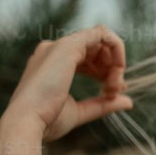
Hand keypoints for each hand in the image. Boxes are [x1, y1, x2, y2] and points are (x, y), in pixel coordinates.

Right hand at [0, 26, 132, 142]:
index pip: (87, 58)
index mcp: (52, 64)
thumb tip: (128, 101)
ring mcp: (60, 45)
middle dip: (112, 69)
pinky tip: (118, 67)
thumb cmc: (47, 120)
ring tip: (113, 88)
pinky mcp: (69, 45)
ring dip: (115, 63)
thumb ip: (102, 104)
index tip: (111, 94)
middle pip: (96, 49)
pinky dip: (117, 47)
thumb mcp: (80, 112)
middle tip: (114, 92)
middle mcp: (54, 50)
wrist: (27, 121)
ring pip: (101, 41)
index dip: (105, 73)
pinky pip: (102, 33)